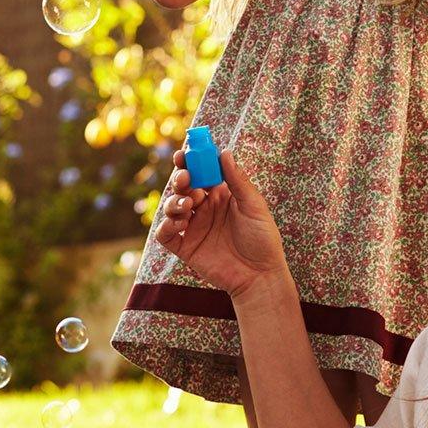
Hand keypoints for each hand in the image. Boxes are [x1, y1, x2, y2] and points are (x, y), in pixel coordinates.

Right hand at [155, 149, 286, 297]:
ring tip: (188, 203)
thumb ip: (237, 180)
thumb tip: (224, 152)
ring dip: (174, 201)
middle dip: (179, 179)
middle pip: (182, 187)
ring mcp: (193, 228)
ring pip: (171, 207)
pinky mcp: (185, 248)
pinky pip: (165, 235)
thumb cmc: (262, 239)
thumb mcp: (254, 206)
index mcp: (220, 195)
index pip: (200, 172)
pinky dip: (166, 225)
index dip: (190, 161)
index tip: (184, 153)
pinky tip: (181, 222)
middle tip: (185, 177)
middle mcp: (204, 209)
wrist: (260, 275)